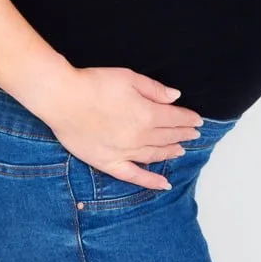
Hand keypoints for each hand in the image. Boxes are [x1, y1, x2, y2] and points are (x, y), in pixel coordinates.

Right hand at [38, 65, 203, 190]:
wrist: (63, 98)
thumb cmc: (93, 84)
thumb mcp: (128, 77)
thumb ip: (153, 89)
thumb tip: (175, 97)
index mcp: (147, 114)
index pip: (175, 118)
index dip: (188, 119)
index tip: (197, 120)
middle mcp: (140, 137)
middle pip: (167, 137)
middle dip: (183, 134)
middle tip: (193, 134)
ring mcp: (125, 152)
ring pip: (155, 155)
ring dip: (170, 153)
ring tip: (180, 150)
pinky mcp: (108, 162)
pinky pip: (134, 176)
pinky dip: (150, 181)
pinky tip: (163, 184)